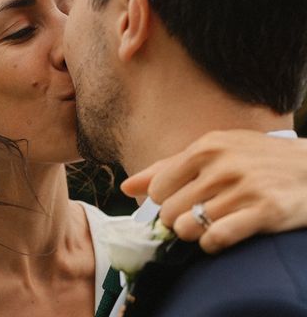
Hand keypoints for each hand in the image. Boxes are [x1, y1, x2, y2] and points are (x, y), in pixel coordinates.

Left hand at [121, 130, 306, 253]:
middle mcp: (222, 165)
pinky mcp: (265, 212)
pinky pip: (217, 238)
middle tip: (195, 216)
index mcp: (206, 147)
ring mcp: (244, 188)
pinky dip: (212, 244)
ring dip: (195, 233)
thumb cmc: (255, 158)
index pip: (157, 188)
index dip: (164, 202)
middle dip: (177, 221)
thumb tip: (126, 187)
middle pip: (170, 211)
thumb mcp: (213, 151)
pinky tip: (220, 236)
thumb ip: (167, 168)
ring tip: (208, 225)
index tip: (179, 202)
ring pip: (190, 227)